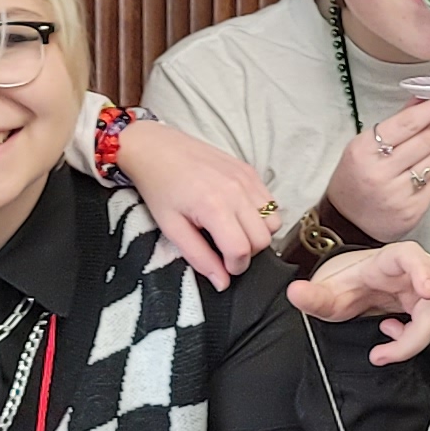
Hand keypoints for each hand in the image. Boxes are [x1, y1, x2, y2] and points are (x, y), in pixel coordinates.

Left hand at [115, 117, 275, 286]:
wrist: (156, 148)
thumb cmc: (159, 186)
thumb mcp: (171, 227)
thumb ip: (199, 257)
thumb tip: (222, 282)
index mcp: (214, 206)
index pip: (242, 250)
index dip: (234, 267)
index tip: (223, 266)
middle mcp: (236, 191)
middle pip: (263, 239)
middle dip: (247, 253)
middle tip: (226, 250)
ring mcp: (247, 179)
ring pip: (273, 221)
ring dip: (257, 234)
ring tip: (233, 231)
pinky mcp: (250, 171)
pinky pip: (270, 202)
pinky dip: (260, 215)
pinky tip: (237, 214)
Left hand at [293, 243, 429, 360]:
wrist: (349, 289)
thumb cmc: (343, 285)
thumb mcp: (325, 293)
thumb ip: (312, 296)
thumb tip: (295, 293)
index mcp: (389, 260)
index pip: (412, 257)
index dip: (423, 271)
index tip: (427, 291)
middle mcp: (413, 271)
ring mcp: (424, 287)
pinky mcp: (426, 304)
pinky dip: (418, 336)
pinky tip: (391, 338)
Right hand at [325, 88, 429, 241]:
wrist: (346, 222)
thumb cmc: (354, 180)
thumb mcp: (363, 146)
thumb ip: (395, 122)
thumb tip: (423, 100)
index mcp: (365, 151)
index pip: (409, 122)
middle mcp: (381, 172)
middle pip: (427, 139)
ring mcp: (398, 193)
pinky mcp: (413, 210)